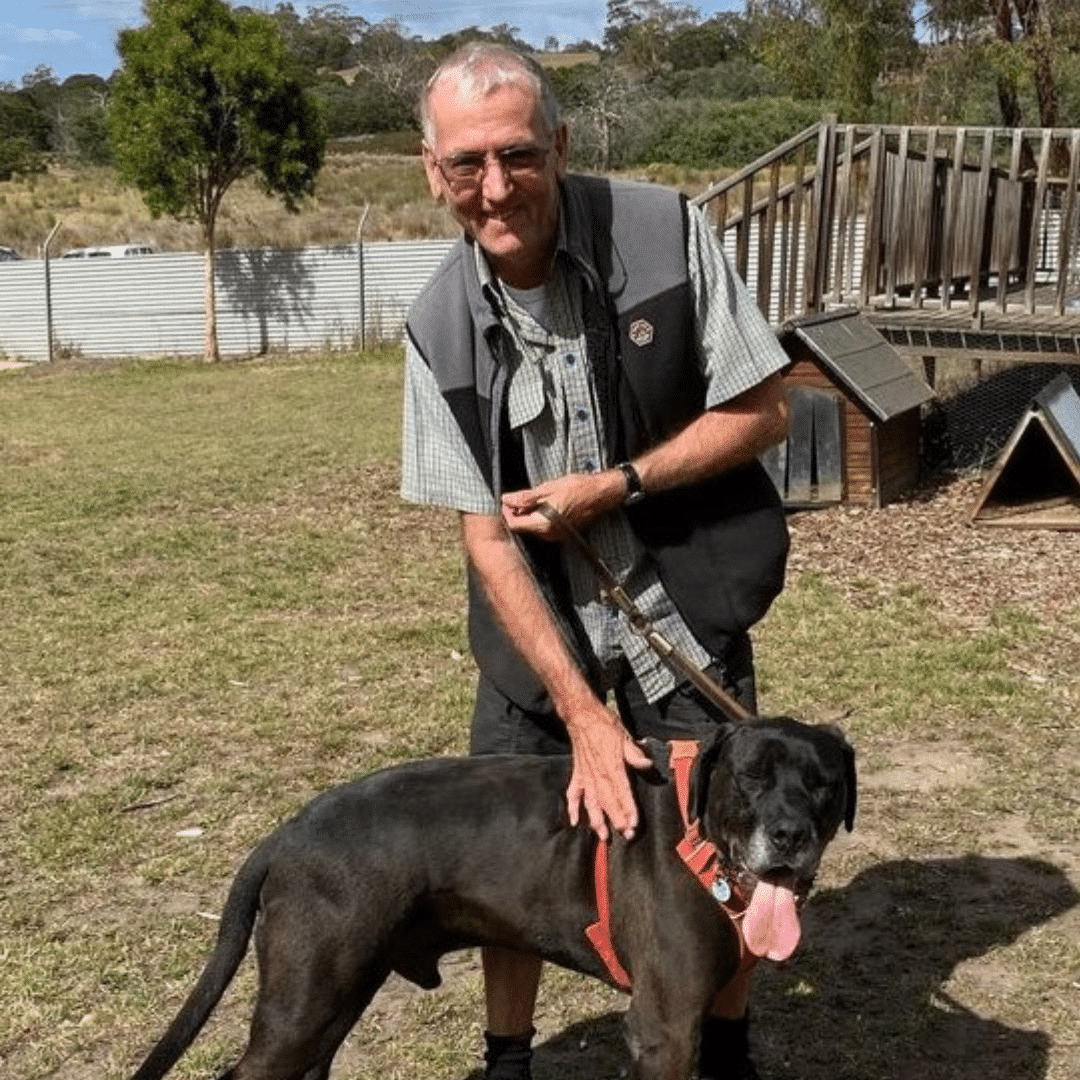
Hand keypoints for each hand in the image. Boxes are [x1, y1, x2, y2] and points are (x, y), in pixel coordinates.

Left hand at [501, 470, 623, 538]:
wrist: (603, 494)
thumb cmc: (578, 489)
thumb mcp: (547, 488)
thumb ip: (524, 497)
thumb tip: (506, 499)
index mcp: (543, 524)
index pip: (515, 524)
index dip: (507, 512)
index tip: (507, 500)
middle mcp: (550, 535)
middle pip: (523, 528)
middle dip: (517, 513)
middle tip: (517, 498)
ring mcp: (558, 536)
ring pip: (534, 528)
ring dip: (528, 515)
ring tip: (533, 498)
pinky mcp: (564, 533)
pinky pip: (545, 528)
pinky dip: (540, 517)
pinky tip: (545, 504)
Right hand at [563, 702, 652, 841]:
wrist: (582, 716)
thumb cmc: (605, 725)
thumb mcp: (624, 736)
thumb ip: (635, 754)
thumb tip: (648, 764)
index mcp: (613, 767)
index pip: (623, 794)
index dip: (629, 810)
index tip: (634, 825)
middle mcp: (598, 775)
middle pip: (608, 803)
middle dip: (617, 821)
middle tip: (625, 836)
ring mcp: (586, 777)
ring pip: (591, 803)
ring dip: (597, 821)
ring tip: (603, 836)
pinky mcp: (577, 774)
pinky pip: (573, 794)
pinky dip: (572, 808)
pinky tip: (574, 822)